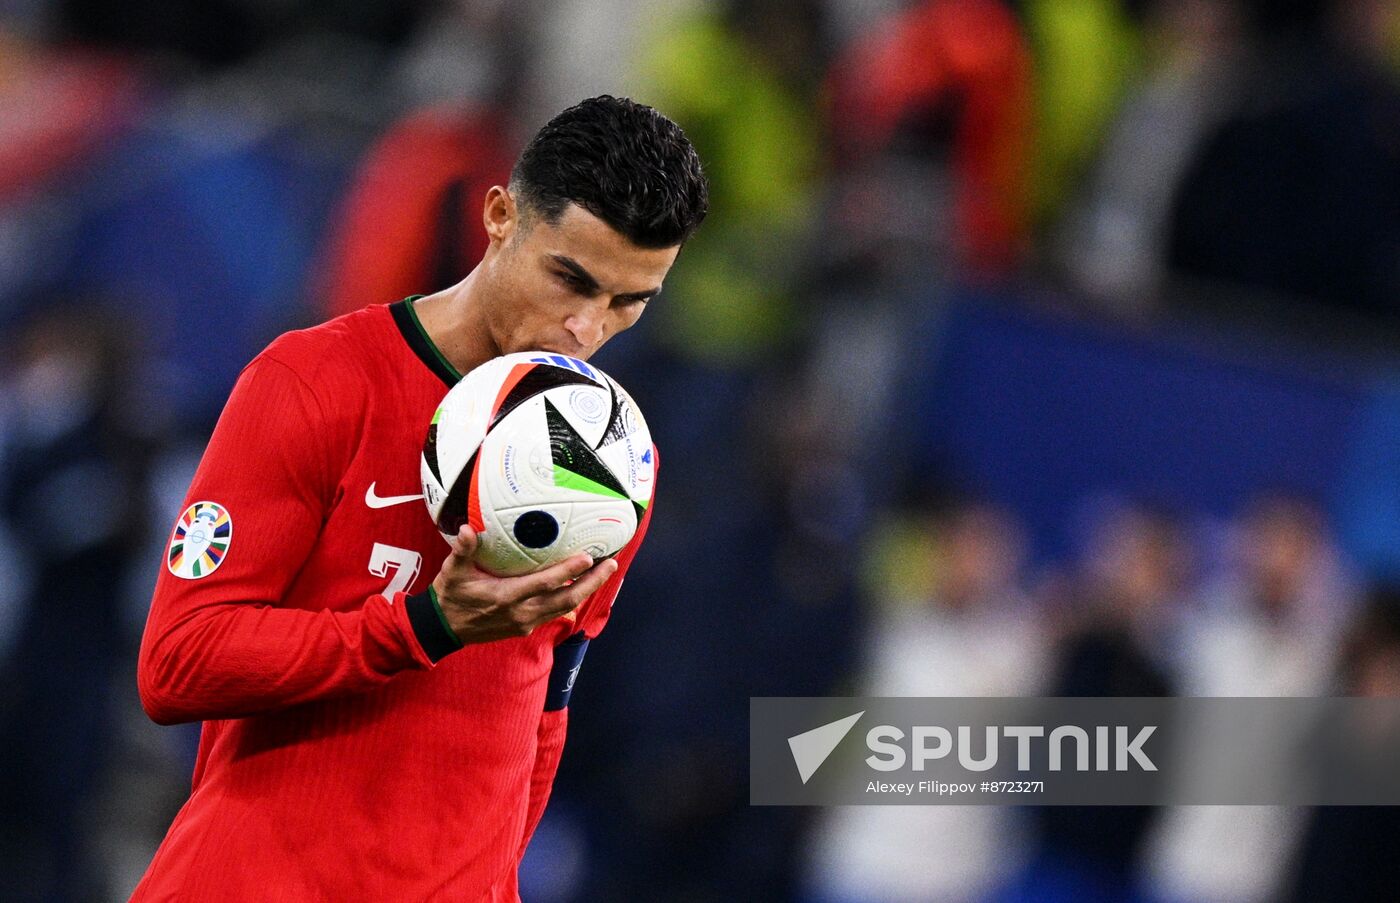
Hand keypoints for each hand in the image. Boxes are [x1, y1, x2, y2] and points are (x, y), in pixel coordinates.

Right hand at [431, 526, 617, 644]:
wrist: (444, 629)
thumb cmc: (450, 597)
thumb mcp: (452, 572)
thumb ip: (462, 551)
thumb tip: (467, 529)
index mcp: (507, 597)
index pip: (545, 584)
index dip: (568, 572)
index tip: (588, 557)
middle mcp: (522, 613)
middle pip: (566, 599)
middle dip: (592, 582)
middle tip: (611, 563)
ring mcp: (526, 622)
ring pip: (565, 607)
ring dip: (587, 590)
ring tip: (605, 571)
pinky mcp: (526, 627)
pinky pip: (555, 612)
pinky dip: (572, 598)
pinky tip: (583, 585)